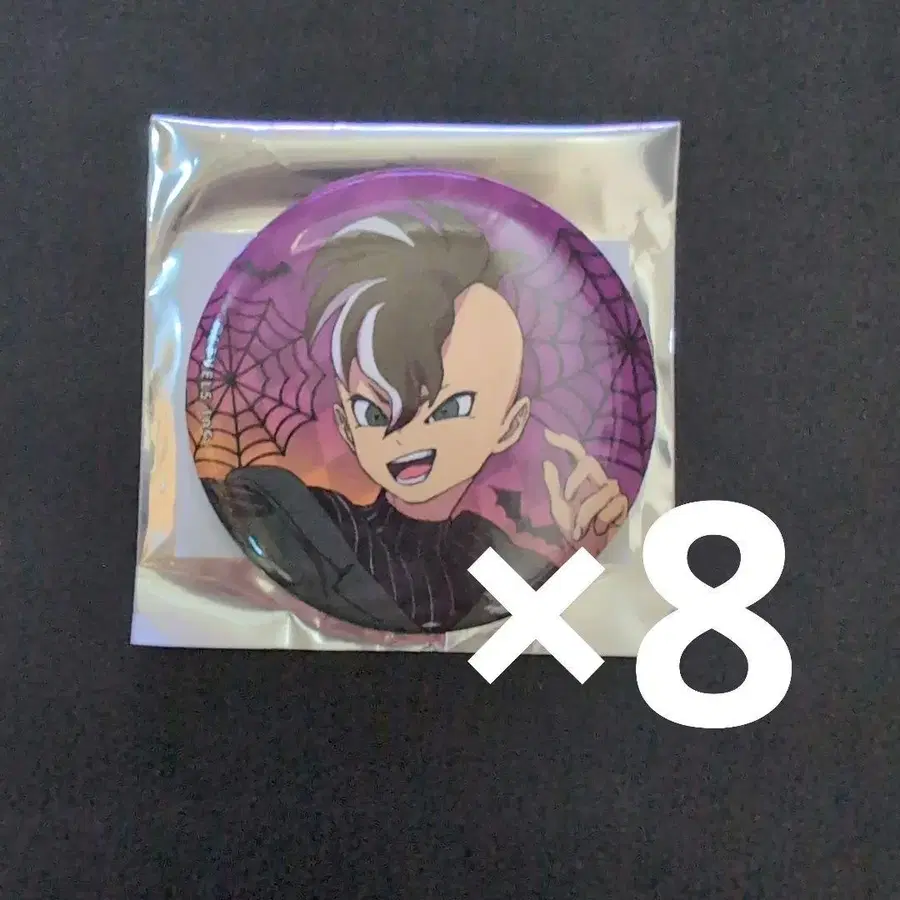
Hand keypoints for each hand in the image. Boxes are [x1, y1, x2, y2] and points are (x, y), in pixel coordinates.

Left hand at [542, 429, 628, 544]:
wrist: (584, 552)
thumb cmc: (571, 529)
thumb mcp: (558, 507)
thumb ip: (554, 485)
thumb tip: (547, 461)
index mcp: (582, 479)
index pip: (577, 454)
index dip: (565, 442)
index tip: (548, 433)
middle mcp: (598, 480)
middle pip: (589, 463)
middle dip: (575, 480)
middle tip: (566, 498)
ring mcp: (612, 492)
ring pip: (600, 490)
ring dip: (585, 512)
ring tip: (580, 529)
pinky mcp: (623, 505)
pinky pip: (611, 506)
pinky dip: (600, 521)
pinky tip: (599, 530)